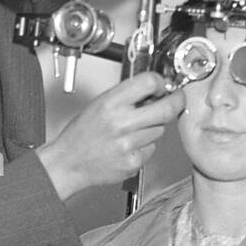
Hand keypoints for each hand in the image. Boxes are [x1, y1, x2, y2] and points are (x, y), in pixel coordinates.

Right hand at [36, 71, 183, 199]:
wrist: (70, 163)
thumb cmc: (82, 134)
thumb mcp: (99, 104)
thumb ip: (126, 96)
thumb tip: (154, 90)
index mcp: (111, 103)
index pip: (149, 82)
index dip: (161, 82)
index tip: (164, 85)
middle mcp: (121, 123)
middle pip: (167, 108)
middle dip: (176, 102)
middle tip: (176, 100)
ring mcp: (129, 145)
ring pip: (160, 130)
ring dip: (154, 128)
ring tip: (133, 130)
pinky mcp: (134, 162)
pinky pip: (151, 149)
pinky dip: (145, 147)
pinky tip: (129, 146)